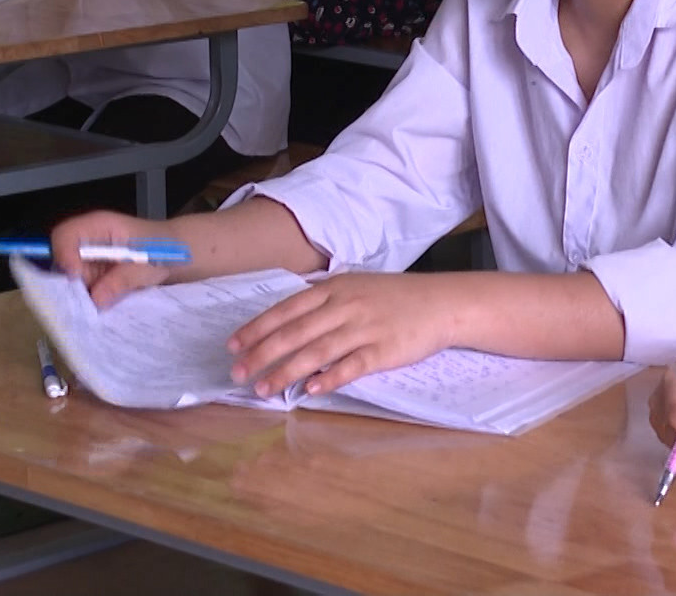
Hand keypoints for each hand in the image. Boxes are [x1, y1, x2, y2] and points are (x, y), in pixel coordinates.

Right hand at [48, 210, 176, 307]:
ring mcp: (89, 257)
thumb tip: (96, 300)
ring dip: (81, 294)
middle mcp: (88, 240)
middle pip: (60, 259)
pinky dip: (88, 298)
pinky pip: (82, 287)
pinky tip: (101, 306)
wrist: (180, 254)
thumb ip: (122, 280)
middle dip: (70, 282)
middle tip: (86, 300)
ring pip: (69, 278)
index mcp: (98, 225)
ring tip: (97, 306)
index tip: (77, 278)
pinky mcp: (94, 274)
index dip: (64, 256)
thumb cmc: (165, 249)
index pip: (64, 235)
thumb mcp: (148, 265)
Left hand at [226, 272, 457, 396]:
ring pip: (317, 352)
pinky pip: (350, 366)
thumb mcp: (356, 286)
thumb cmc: (395, 297)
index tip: (233, 346)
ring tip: (264, 389)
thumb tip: (287, 319)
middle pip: (295, 333)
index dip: (257, 328)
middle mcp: (345, 306)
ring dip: (286, 372)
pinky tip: (309, 390)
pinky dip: (328, 378)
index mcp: (335, 288)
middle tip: (238, 373)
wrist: (442, 303)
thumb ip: (323, 299)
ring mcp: (365, 328)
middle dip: (262, 355)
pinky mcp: (383, 350)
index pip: (287, 310)